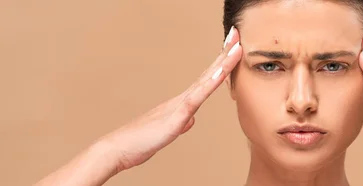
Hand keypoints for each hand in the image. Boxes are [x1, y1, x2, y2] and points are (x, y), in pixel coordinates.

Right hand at [101, 28, 241, 170]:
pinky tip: (221, 73)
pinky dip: (209, 85)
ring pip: (205, 81)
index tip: (233, 48)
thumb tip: (190, 120)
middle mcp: (181, 99)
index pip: (206, 80)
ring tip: (236, 48)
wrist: (119, 149)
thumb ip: (180, 123)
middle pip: (209, 73)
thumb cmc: (140, 141)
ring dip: (222, 64)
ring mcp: (179, 106)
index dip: (221, 64)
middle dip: (225, 54)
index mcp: (182, 102)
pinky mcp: (175, 118)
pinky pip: (196, 98)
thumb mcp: (168, 131)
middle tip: (237, 35)